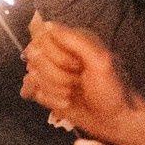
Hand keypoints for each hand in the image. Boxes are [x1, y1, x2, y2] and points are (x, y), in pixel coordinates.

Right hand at [19, 16, 144, 144]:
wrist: (114, 120)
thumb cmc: (112, 89)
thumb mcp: (99, 60)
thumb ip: (74, 40)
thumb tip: (47, 24)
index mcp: (72, 41)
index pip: (42, 37)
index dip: (54, 53)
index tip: (75, 64)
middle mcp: (58, 54)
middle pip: (35, 57)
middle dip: (57, 74)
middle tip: (78, 80)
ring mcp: (51, 73)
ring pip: (32, 75)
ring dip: (55, 88)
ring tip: (74, 92)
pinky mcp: (46, 90)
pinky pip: (30, 89)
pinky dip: (48, 98)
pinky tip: (64, 101)